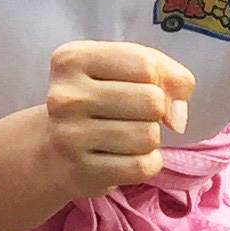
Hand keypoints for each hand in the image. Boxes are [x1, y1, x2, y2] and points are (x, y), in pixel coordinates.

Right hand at [39, 39, 196, 201]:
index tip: (145, 87)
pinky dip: (147, 163)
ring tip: (125, 136)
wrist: (52, 146)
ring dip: (149, 139)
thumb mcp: (123, 68)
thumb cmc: (98, 98)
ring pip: (149, 136)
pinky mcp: (82, 171)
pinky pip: (142, 167)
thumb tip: (177, 118)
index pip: (145, 64)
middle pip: (152, 101)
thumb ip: (164, 72)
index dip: (160, 79)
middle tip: (131, 115)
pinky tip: (126, 157)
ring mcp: (70, 135)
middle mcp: (66, 96)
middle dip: (155, 111)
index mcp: (72, 59)